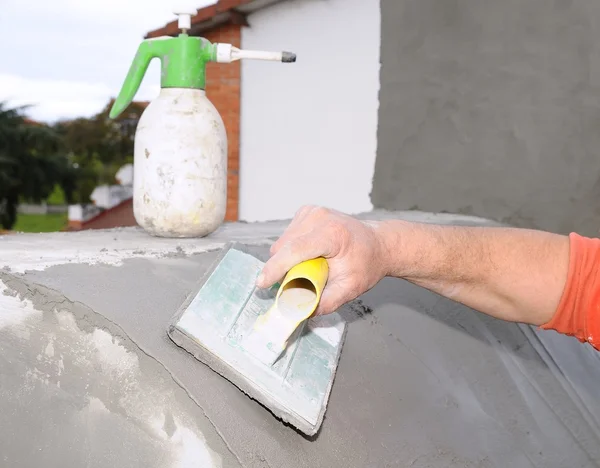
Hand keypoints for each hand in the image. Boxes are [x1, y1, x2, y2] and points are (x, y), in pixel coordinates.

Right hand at [256, 206, 389, 314]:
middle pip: (284, 247)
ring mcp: (312, 211)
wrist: (378, 244)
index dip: (275, 268)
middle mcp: (320, 217)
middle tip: (298, 283)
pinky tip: (309, 254)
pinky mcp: (307, 211)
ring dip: (286, 259)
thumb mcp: (350, 288)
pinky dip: (291, 248)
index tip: (262, 284)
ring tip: (308, 267)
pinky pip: (287, 236)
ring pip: (282, 242)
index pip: (295, 250)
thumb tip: (301, 312)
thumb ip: (326, 302)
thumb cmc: (366, 264)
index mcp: (332, 234)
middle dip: (282, 269)